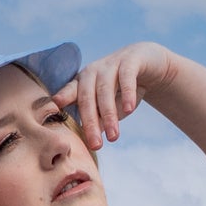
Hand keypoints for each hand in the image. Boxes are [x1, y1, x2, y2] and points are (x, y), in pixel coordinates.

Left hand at [54, 41, 177, 153]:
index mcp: (83, 82)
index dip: (63, 98)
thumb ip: (100, 121)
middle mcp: (93, 71)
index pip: (71, 93)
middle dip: (90, 123)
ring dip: (109, 114)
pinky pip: (126, 77)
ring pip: (105, 90)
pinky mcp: (131, 60)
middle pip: (87, 97)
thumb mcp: (110, 107)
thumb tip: (91, 142)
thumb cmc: (123, 90)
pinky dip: (127, 93)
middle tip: (95, 145)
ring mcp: (111, 64)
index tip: (55, 107)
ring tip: (114, 137)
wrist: (149, 64)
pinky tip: (129, 109)